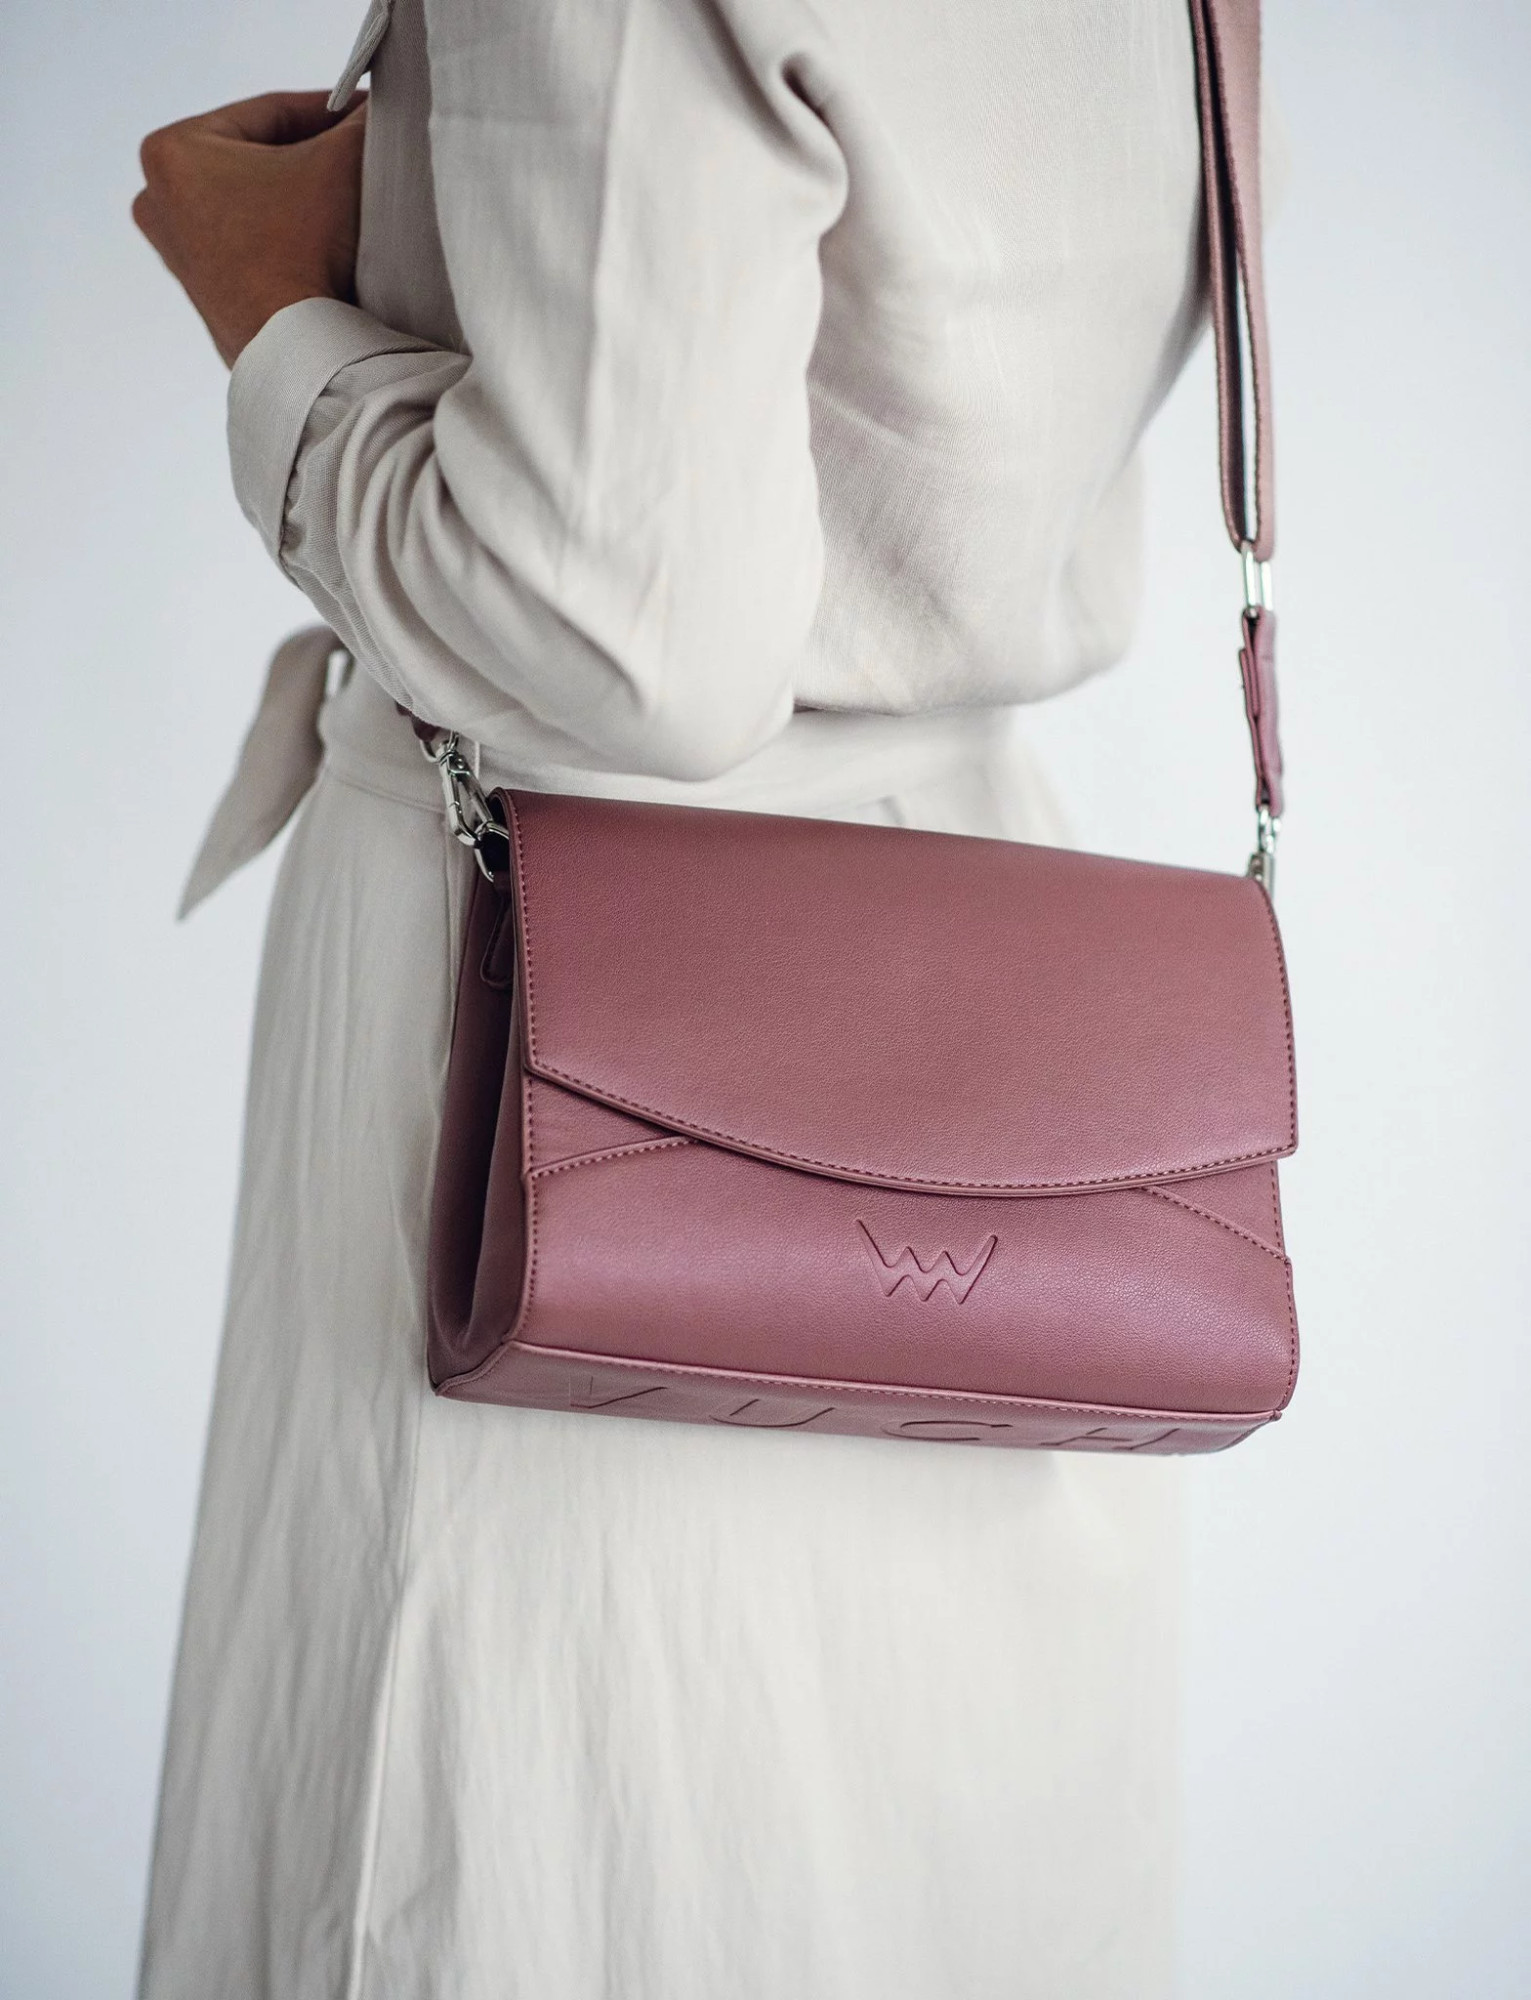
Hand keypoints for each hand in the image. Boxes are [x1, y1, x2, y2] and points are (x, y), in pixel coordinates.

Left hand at [133, 92, 366, 367]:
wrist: (301, 351)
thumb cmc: (303, 251)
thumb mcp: (342, 162)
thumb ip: (361, 123)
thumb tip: (381, 111)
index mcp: (171, 152)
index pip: (271, 114)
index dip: (330, 110)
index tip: (370, 113)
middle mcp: (159, 202)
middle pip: (260, 160)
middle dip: (313, 156)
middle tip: (364, 154)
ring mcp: (179, 256)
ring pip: (259, 205)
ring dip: (303, 198)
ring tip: (353, 201)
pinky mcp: (206, 298)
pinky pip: (257, 248)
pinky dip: (290, 239)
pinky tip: (329, 245)